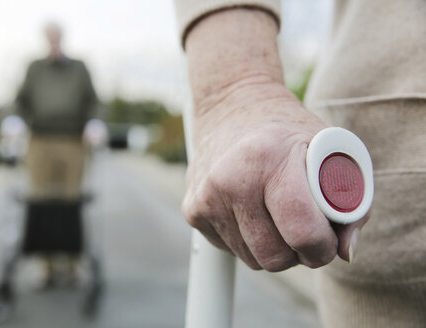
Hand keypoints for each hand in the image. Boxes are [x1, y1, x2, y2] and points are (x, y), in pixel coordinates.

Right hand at [183, 8, 367, 270]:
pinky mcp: (192, 210)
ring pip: (252, 259)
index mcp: (267, 157)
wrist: (232, 108)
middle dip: (296, 254)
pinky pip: (230, 250)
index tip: (326, 242)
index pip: (301, 231)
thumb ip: (350, 202)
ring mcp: (206, 196)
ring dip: (272, 248)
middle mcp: (229, 178)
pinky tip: (251, 211)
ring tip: (277, 214)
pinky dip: (248, 241)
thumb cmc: (288, 132)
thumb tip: (345, 253)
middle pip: (274, 257)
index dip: (321, 248)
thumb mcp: (331, 150)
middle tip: (303, 230)